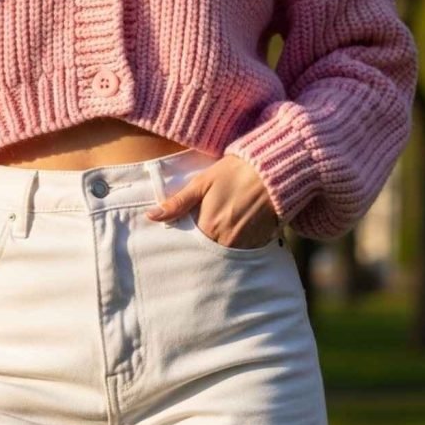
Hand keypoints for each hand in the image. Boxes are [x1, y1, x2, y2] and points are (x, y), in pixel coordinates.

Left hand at [145, 154, 280, 248]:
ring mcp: (244, 245)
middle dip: (201, 248)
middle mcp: (225, 241)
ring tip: (220, 231)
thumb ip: (177, 203)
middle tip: (201, 237)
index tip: (182, 240)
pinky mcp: (260, 243)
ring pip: (224, 254)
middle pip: (206, 252)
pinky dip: (236, 246)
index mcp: (208, 227)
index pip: (189, 246)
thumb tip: (151, 216)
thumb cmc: (234, 173)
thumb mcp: (202, 183)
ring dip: (218, 247)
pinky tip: (236, 231)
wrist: (272, 171)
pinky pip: (242, 252)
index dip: (184, 243)